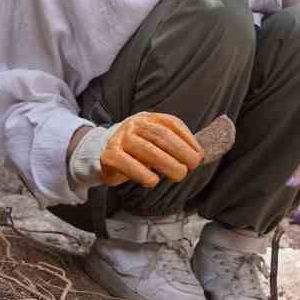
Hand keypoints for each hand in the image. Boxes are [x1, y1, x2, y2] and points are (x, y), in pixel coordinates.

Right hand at [67, 112, 203, 190]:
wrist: (100, 154)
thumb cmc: (135, 151)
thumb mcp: (153, 142)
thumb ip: (171, 146)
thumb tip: (198, 157)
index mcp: (147, 118)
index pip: (171, 124)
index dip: (188, 139)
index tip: (199, 155)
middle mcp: (134, 125)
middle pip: (161, 136)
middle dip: (181, 152)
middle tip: (192, 166)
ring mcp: (120, 138)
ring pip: (147, 150)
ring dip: (167, 164)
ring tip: (179, 175)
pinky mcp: (109, 155)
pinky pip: (127, 163)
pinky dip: (143, 173)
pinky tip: (154, 181)